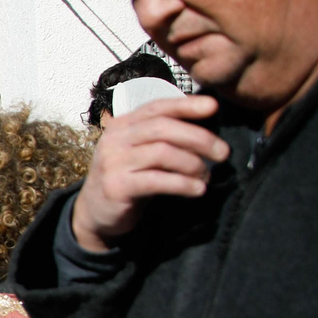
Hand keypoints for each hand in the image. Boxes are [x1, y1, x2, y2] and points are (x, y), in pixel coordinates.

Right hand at [71, 95, 228, 251]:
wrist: (95, 212)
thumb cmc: (127, 178)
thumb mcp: (140, 151)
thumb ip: (162, 137)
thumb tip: (205, 126)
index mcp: (122, 125)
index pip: (156, 107)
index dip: (186, 105)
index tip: (213, 107)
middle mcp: (114, 139)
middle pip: (162, 128)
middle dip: (198, 138)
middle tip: (223, 152)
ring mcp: (113, 163)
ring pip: (162, 153)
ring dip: (193, 164)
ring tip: (207, 176)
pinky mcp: (116, 187)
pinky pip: (157, 181)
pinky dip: (183, 184)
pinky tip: (197, 190)